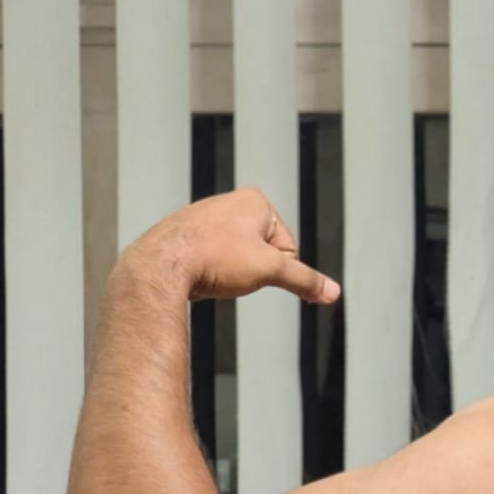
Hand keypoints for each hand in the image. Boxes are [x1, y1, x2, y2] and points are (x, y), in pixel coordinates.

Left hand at [127, 188, 339, 303]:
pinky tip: (195, 274)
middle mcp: (229, 202)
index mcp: (255, 200)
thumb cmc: (215, 258)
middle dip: (250, 269)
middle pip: (262, 252)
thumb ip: (305, 280)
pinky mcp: (185, 235)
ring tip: (210, 272)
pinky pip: (212, 261)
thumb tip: (334, 293)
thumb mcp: (271, 270)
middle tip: (228, 271)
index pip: (287, 248)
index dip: (274, 267)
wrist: (159, 266)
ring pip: (236, 259)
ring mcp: (205, 217)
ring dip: (229, 273)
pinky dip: (209, 273)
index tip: (249, 266)